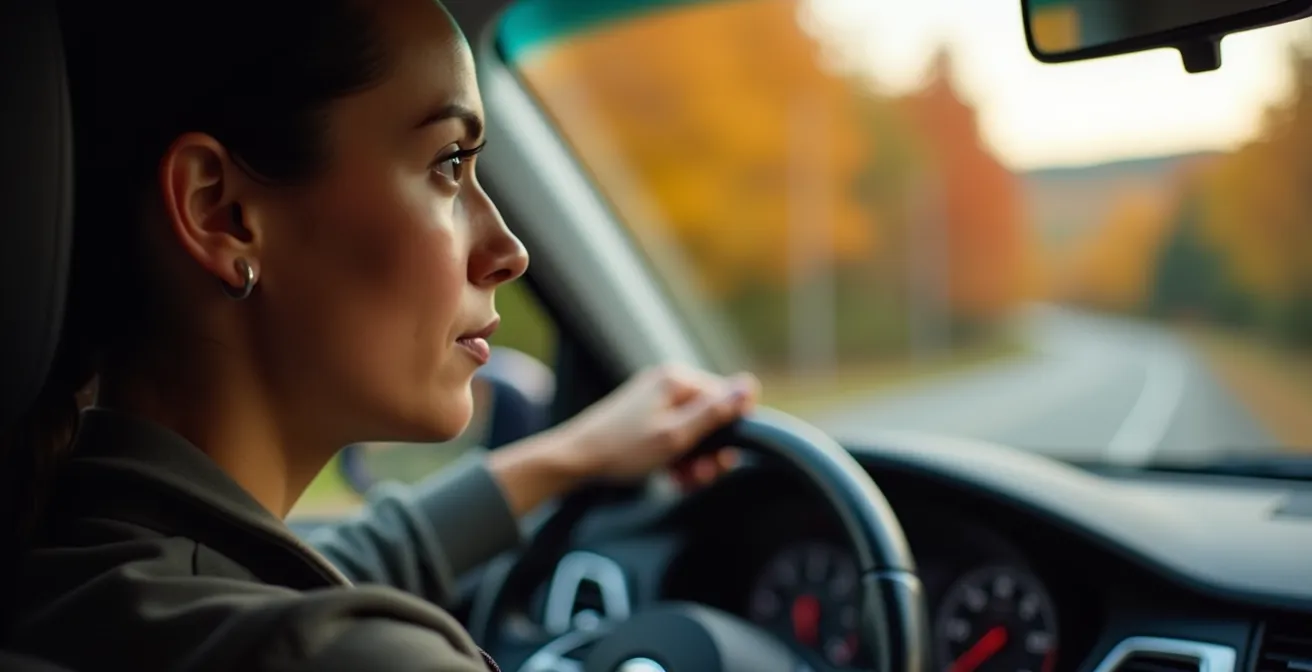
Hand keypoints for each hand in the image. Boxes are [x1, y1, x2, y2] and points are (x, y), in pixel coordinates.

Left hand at [557, 364, 758, 483]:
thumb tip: (750, 385)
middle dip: (710, 451)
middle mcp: (668, 383)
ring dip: (694, 459)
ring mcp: (656, 400)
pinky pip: (676, 434)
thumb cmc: (623, 449)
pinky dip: (678, 457)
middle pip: (712, 417)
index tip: (717, 461)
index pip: (728, 399)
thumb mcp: (675, 436)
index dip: (728, 433)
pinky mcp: (646, 417)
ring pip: (695, 430)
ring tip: (681, 481)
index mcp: (677, 379)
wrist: (574, 461)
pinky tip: (672, 477)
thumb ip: (714, 412)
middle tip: (697, 477)